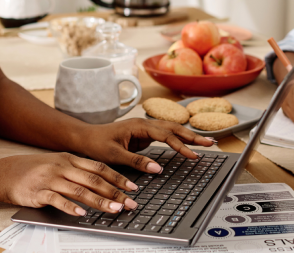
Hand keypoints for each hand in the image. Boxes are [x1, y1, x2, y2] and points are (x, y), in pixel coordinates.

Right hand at [0, 152, 138, 216]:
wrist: (5, 173)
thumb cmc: (35, 170)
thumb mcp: (58, 164)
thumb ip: (78, 171)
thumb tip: (103, 182)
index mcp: (70, 159)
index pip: (99, 168)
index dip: (118, 178)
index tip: (133, 187)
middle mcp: (63, 167)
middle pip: (94, 180)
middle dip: (115, 192)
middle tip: (130, 203)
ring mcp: (51, 179)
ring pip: (79, 190)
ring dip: (99, 201)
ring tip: (113, 210)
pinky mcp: (39, 192)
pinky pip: (57, 199)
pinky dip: (70, 207)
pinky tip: (81, 214)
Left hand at [78, 118, 214, 172]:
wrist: (83, 137)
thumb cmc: (95, 144)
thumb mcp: (114, 155)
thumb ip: (137, 161)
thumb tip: (158, 168)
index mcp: (138, 126)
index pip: (166, 135)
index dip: (181, 145)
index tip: (193, 155)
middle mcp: (143, 125)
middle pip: (173, 128)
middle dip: (192, 136)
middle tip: (210, 144)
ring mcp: (144, 130)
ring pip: (170, 130)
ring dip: (187, 136)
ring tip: (204, 143)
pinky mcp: (142, 136)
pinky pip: (164, 137)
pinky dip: (176, 140)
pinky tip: (186, 145)